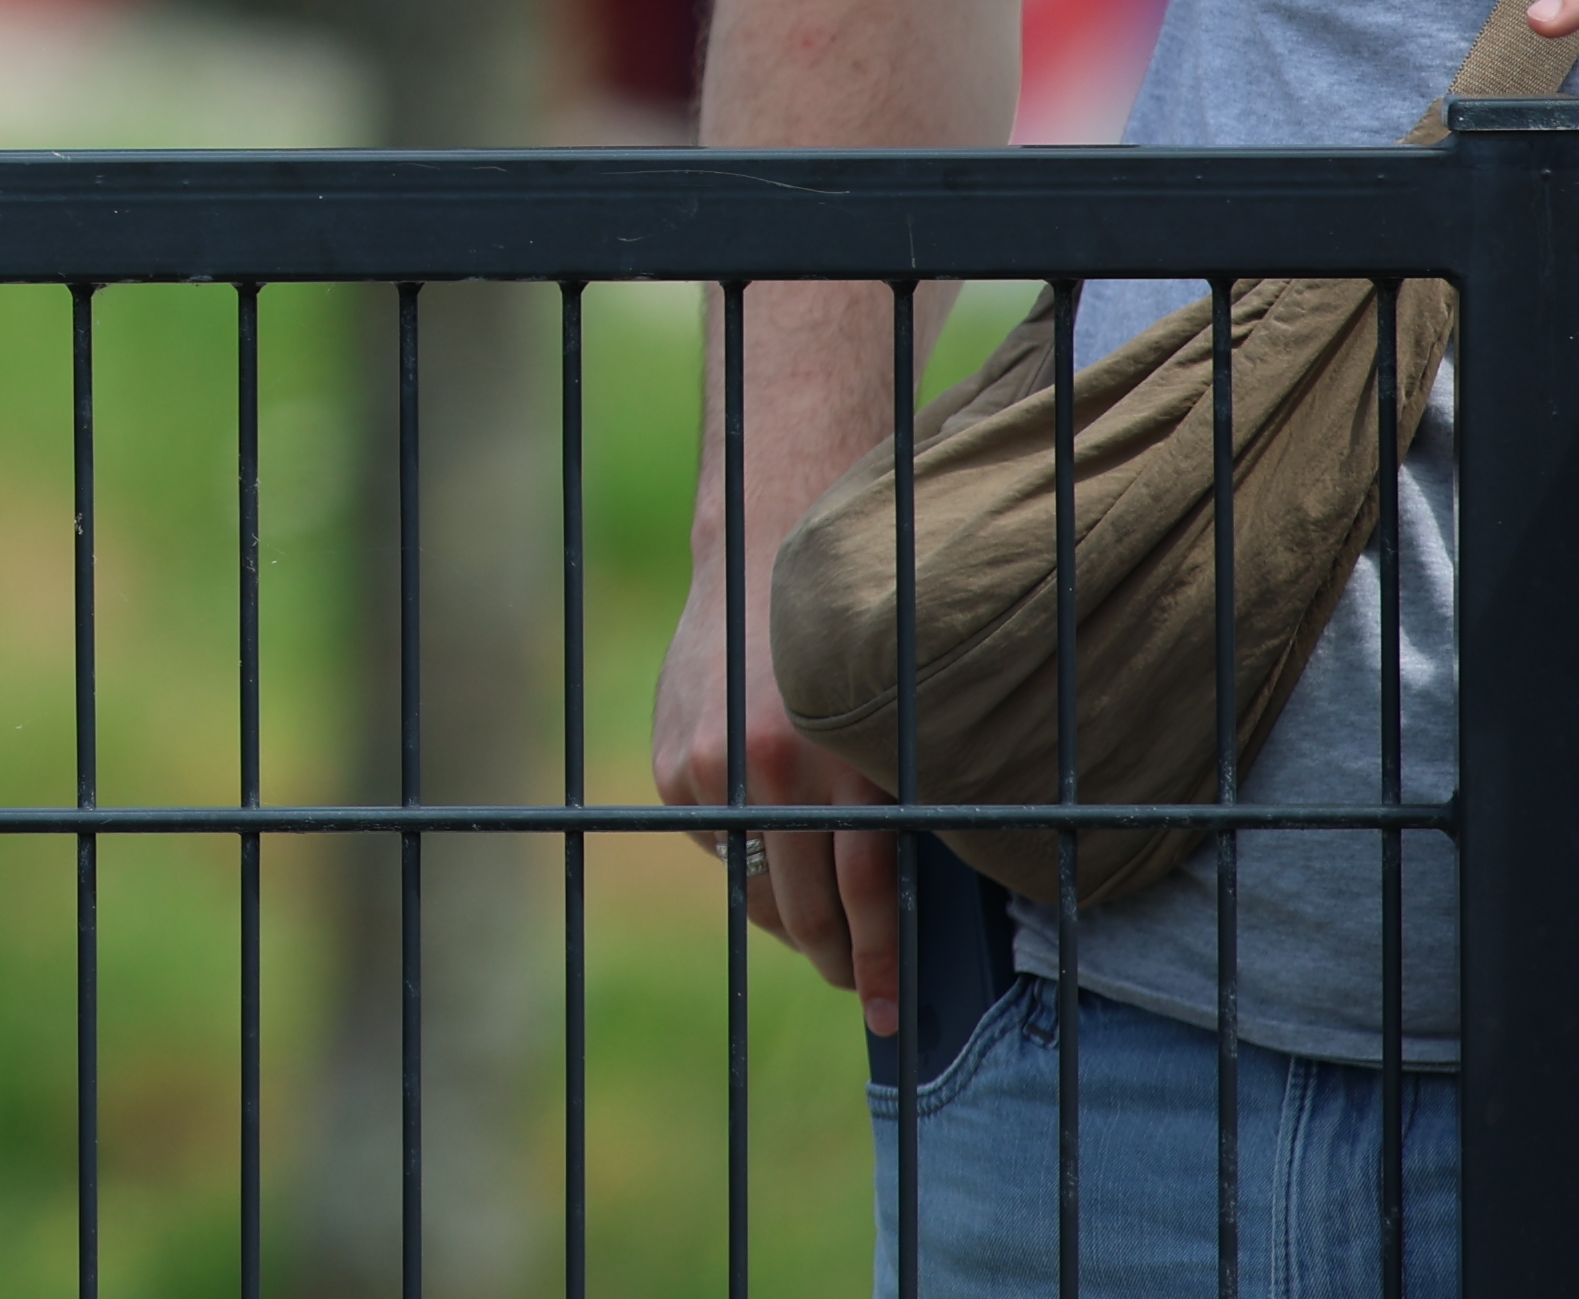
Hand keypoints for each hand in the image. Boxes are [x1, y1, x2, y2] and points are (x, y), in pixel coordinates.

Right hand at [651, 540, 905, 1032]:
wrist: (763, 564)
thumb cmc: (858, 650)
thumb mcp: (890, 729)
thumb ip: (891, 809)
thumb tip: (905, 915)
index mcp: (843, 762)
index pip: (864, 897)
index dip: (878, 964)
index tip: (887, 1013)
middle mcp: (770, 768)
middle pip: (800, 908)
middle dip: (833, 957)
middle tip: (854, 982)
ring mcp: (711, 769)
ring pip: (749, 888)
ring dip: (785, 917)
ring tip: (816, 926)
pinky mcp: (673, 765)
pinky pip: (714, 844)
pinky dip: (743, 854)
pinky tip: (767, 833)